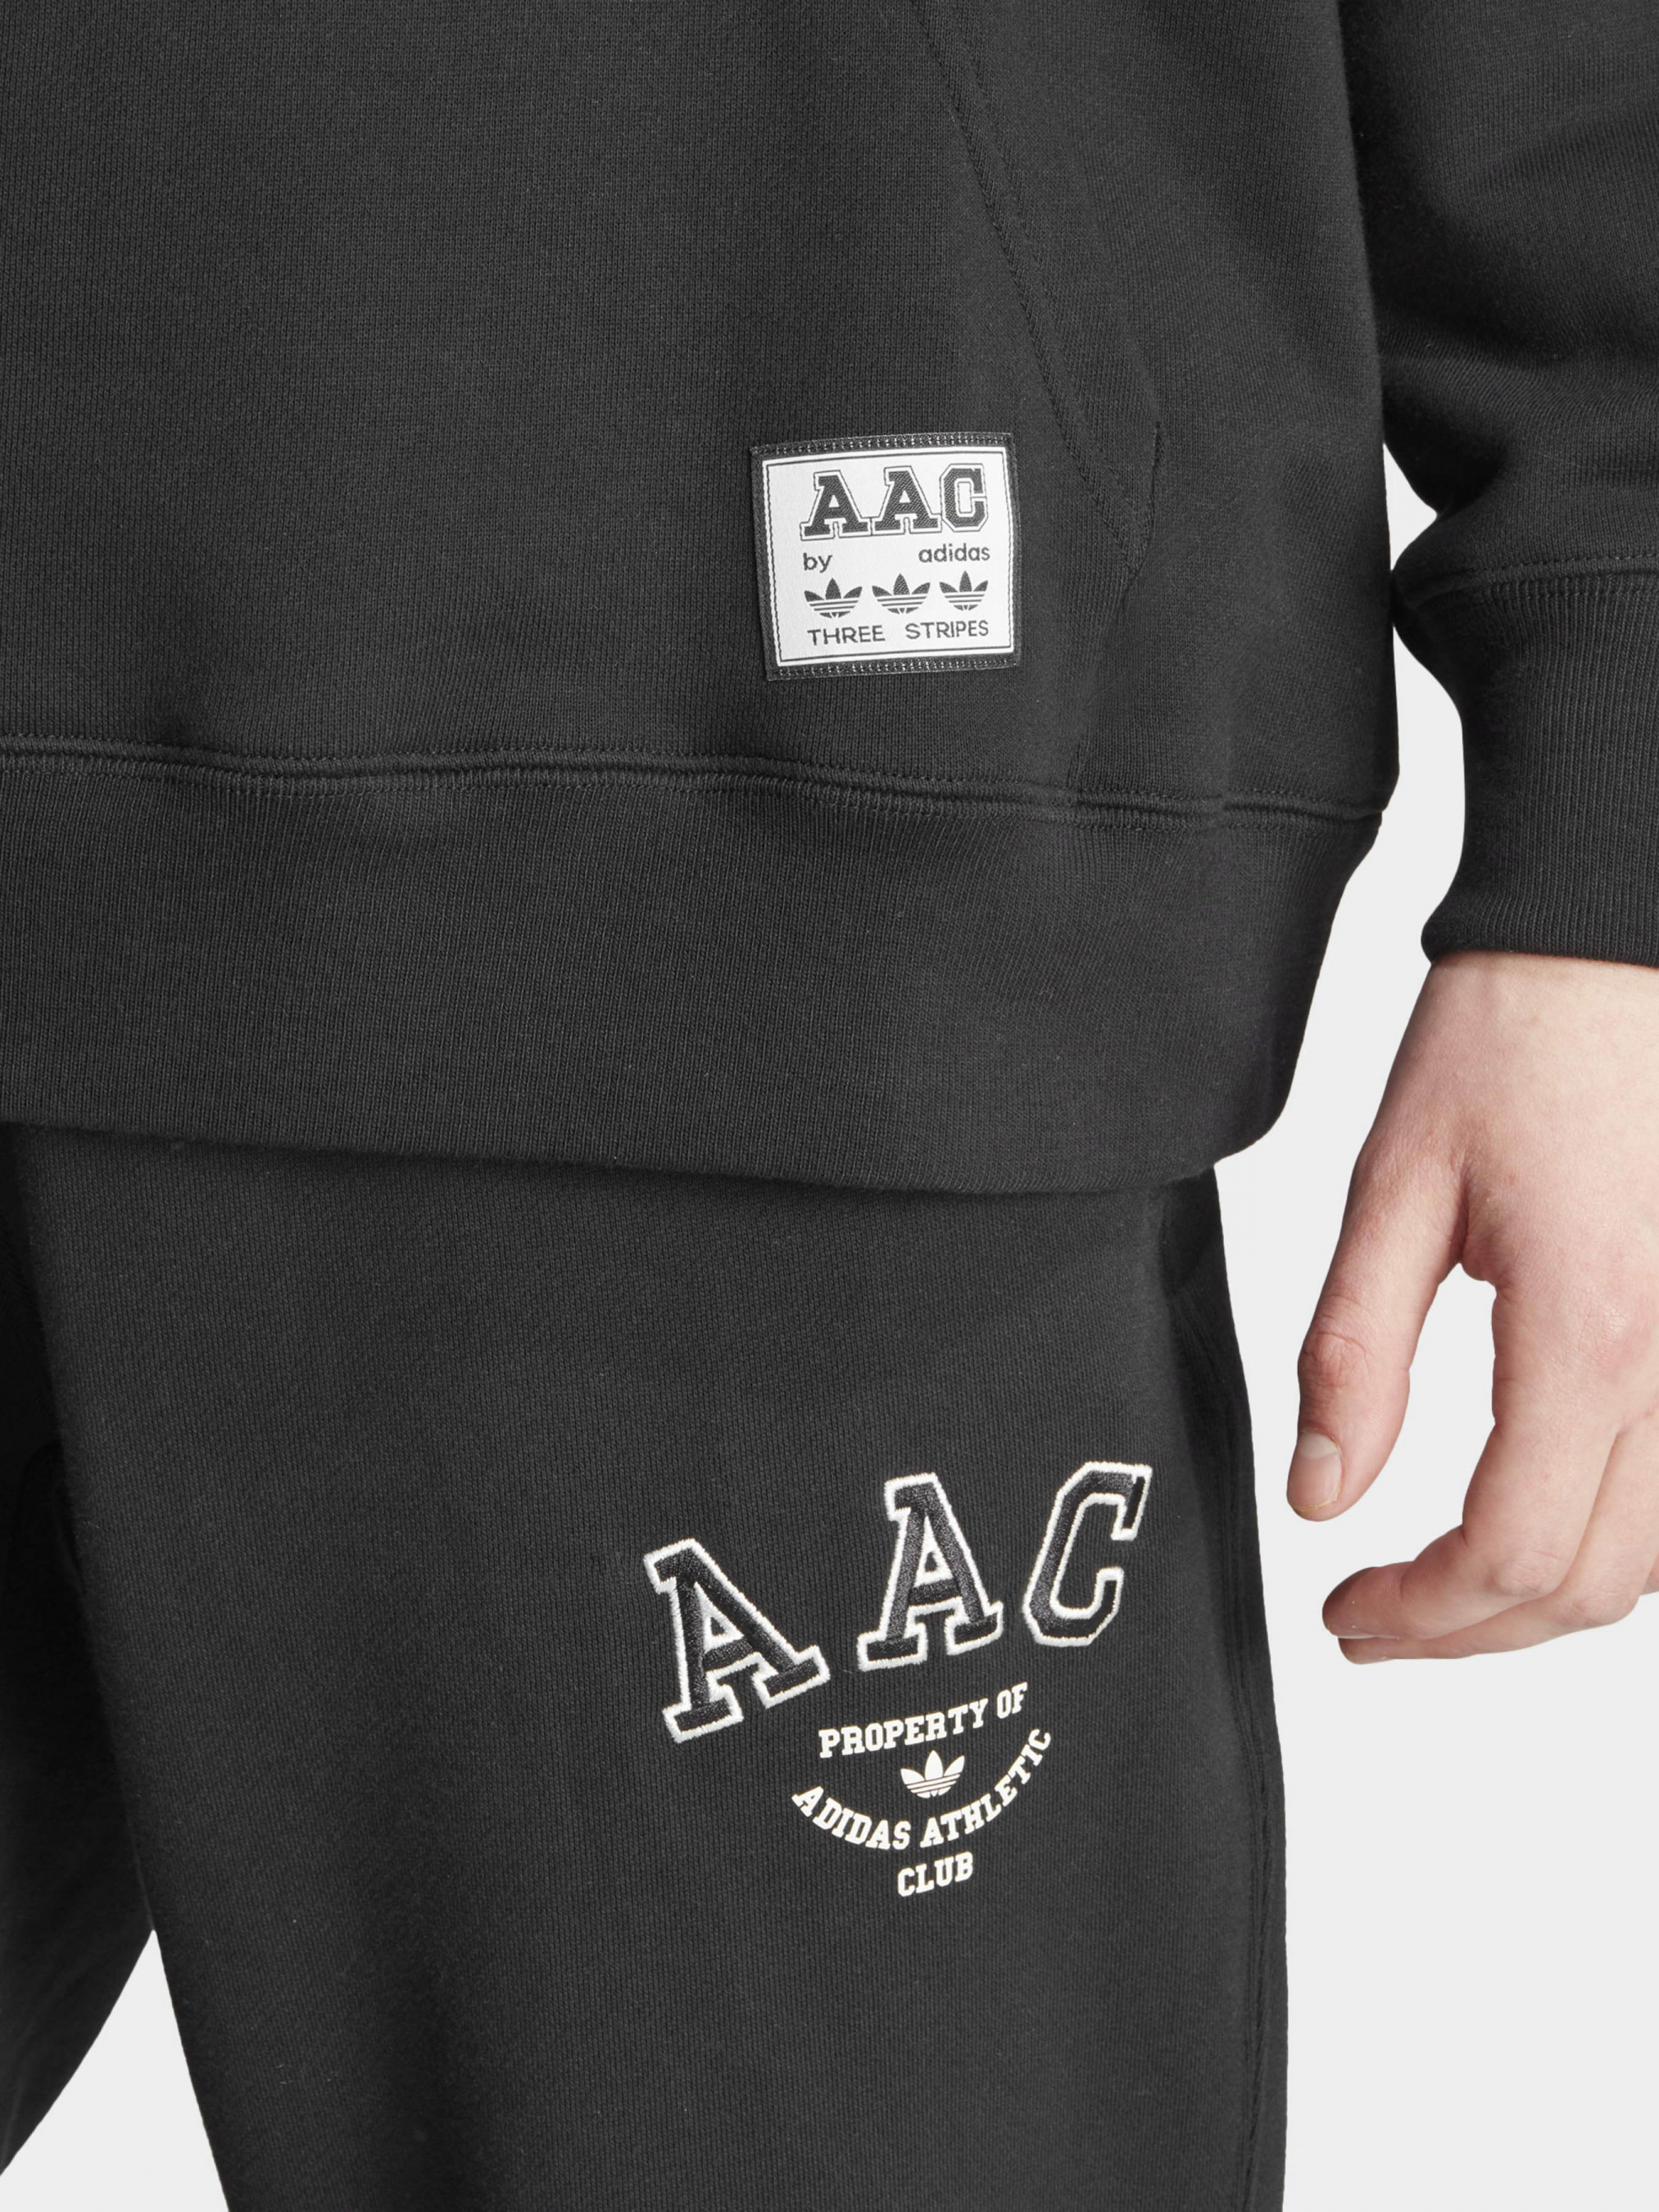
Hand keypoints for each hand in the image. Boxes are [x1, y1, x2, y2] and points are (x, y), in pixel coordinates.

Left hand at [1289, 949, 1658, 1659]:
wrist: (1622, 945)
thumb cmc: (1513, 1040)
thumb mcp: (1395, 1188)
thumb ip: (1353, 1354)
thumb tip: (1323, 1495)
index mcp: (1590, 1332)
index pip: (1513, 1554)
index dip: (1421, 1614)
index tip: (1346, 1613)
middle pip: (1593, 1584)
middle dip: (1471, 1630)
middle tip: (1373, 1620)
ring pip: (1657, 1557)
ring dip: (1547, 1598)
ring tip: (1440, 1588)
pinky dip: (1614, 1537)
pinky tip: (1537, 1518)